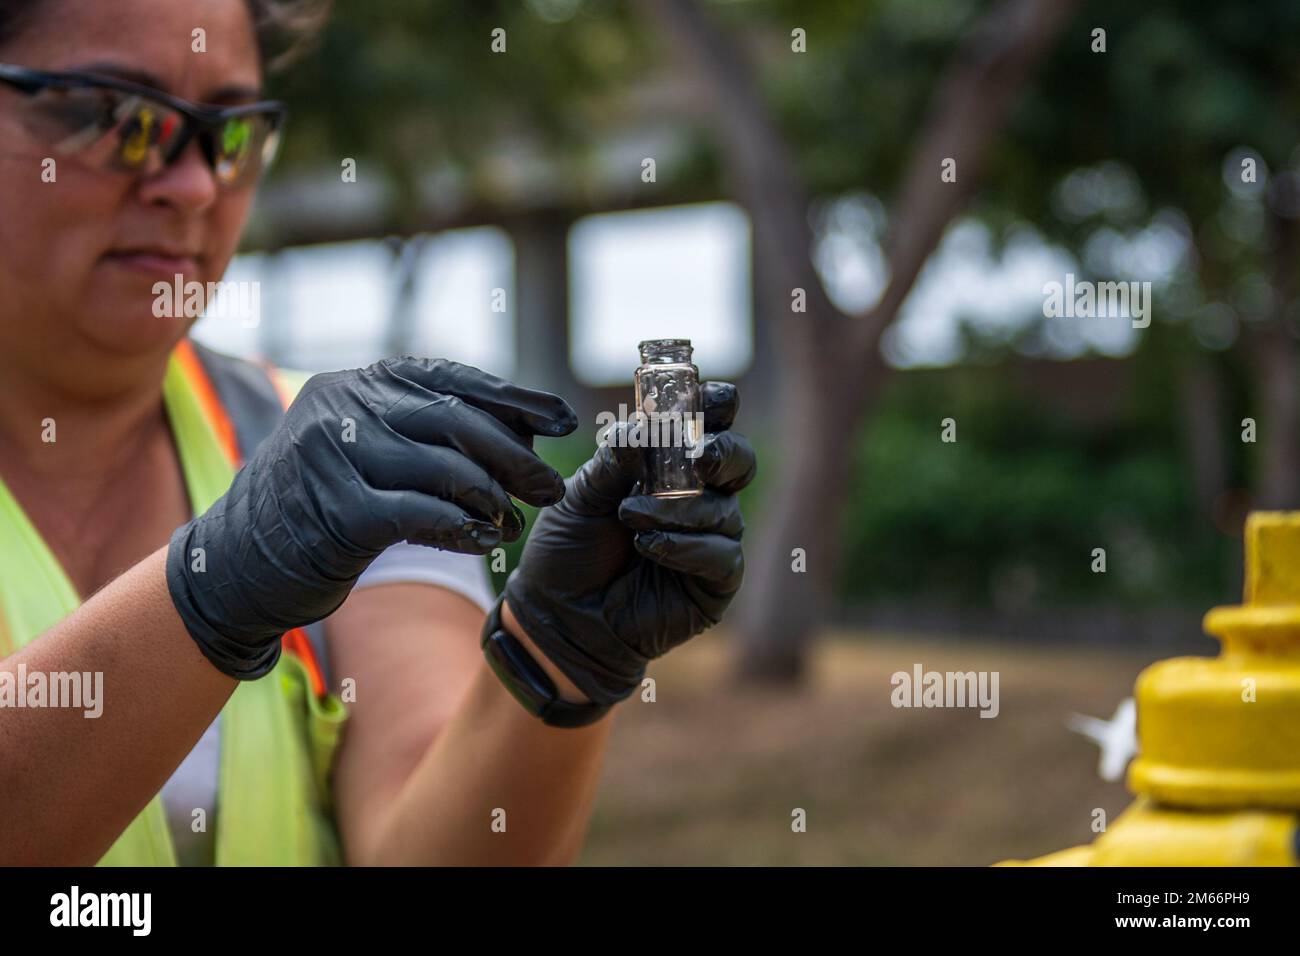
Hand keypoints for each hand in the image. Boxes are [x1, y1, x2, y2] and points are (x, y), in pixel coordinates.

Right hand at [166, 356, 576, 677]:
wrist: (237, 566)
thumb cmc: (319, 509)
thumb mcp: (368, 455)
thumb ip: (427, 436)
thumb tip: (523, 432)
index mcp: (355, 384)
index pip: (450, 379)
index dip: (512, 398)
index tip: (561, 418)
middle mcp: (340, 406)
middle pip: (453, 420)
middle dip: (514, 454)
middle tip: (551, 486)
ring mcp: (332, 455)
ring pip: (442, 466)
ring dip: (491, 497)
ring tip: (515, 521)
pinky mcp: (333, 511)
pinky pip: (418, 514)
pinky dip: (459, 528)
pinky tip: (483, 541)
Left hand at [502, 382, 756, 705]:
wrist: (557, 616)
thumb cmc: (569, 550)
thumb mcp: (581, 495)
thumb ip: (614, 460)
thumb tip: (644, 429)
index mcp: (669, 466)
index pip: (706, 426)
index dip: (717, 406)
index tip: (714, 394)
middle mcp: (698, 498)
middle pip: (737, 462)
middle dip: (725, 452)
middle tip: (699, 454)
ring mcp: (711, 540)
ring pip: (723, 509)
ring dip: (677, 508)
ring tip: (628, 515)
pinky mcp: (714, 583)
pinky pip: (722, 555)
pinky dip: (686, 545)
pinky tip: (649, 546)